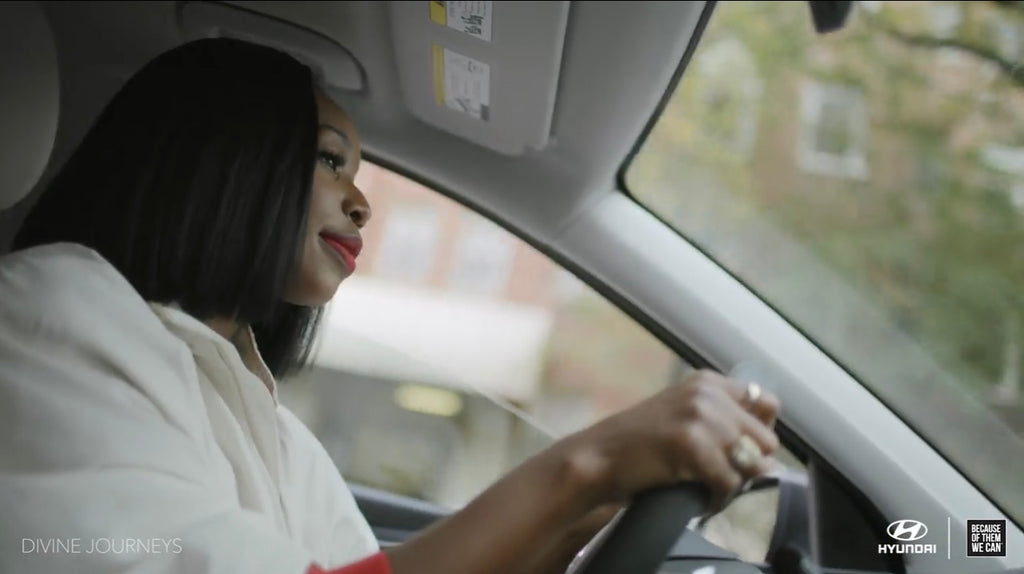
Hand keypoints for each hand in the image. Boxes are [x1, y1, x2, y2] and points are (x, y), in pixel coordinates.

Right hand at [563, 369, 780, 509]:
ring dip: (732, 484)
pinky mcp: (691, 443)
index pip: (767, 404)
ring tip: (706, 488)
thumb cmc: (638, 444)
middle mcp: (707, 393)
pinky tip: (698, 498)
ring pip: (750, 464)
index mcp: (707, 382)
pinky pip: (729, 482)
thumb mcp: (683, 417)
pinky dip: (717, 499)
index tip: (738, 451)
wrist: (597, 457)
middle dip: (747, 464)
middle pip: (765, 439)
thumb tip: (769, 460)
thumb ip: (722, 422)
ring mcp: (699, 416)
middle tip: (718, 476)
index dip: (758, 434)